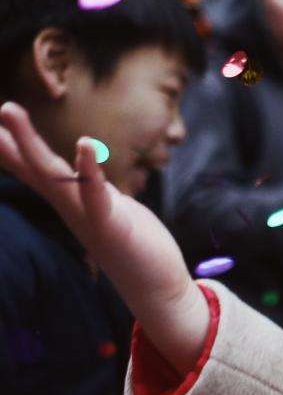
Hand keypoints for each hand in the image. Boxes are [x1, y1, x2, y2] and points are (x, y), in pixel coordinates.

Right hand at [0, 102, 210, 370]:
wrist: (155, 288)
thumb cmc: (133, 242)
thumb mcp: (105, 207)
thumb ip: (88, 187)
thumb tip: (79, 168)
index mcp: (69, 201)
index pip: (32, 169)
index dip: (11, 146)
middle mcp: (69, 207)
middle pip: (35, 167)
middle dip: (14, 138)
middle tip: (1, 106)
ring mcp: (86, 216)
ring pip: (52, 175)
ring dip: (30, 143)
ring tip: (10, 109)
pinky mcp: (110, 226)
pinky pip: (95, 194)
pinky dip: (89, 169)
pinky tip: (84, 144)